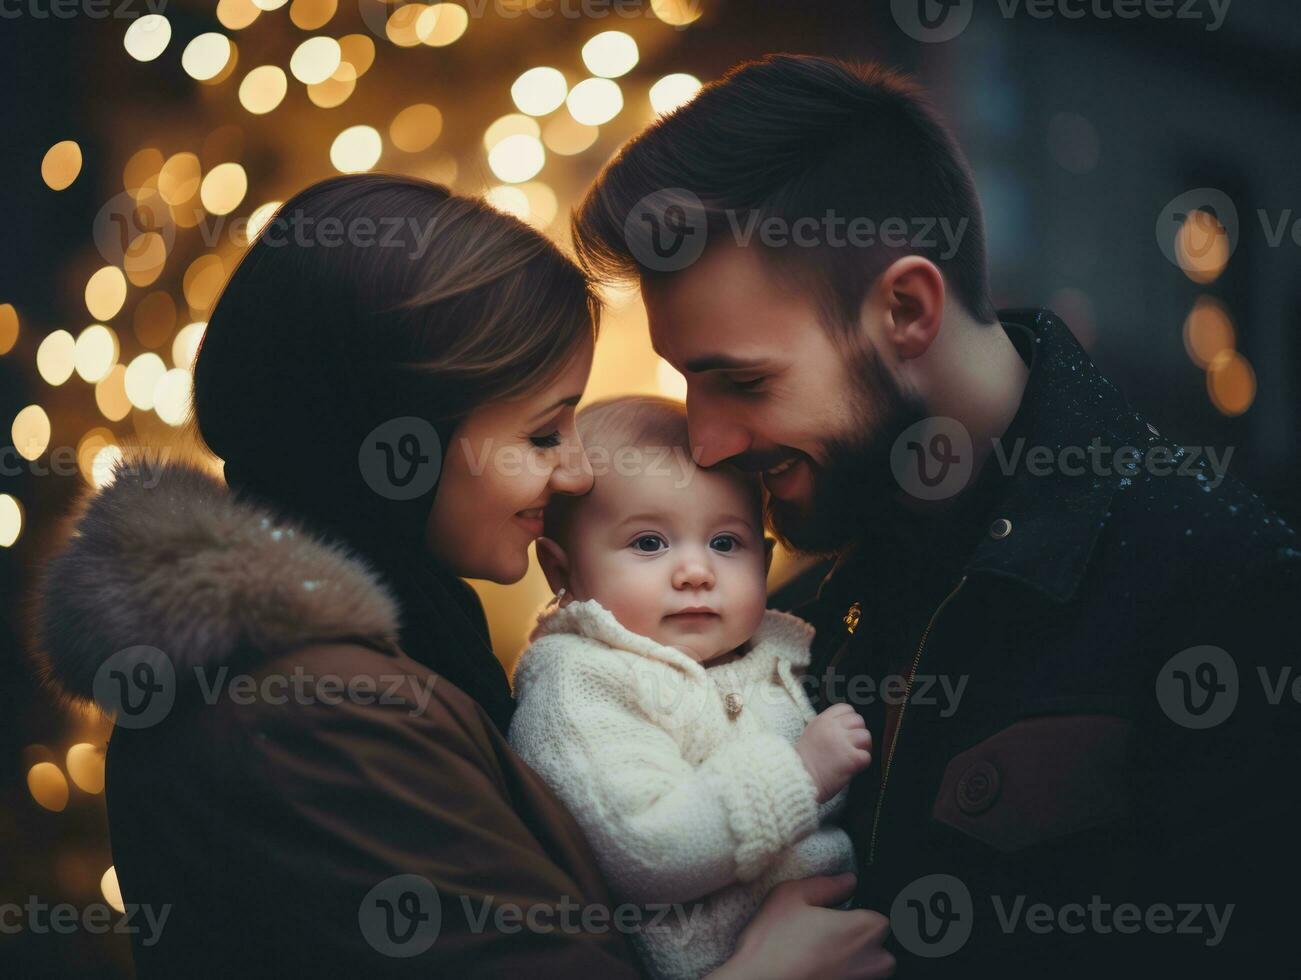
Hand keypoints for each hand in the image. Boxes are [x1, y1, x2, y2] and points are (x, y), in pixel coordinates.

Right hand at [711, 873, 894, 979]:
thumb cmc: (772, 945)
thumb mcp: (791, 896)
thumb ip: (826, 885)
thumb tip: (848, 881)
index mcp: (863, 930)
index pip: (882, 918)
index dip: (858, 916)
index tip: (840, 918)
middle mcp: (872, 962)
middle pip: (880, 948)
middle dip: (860, 943)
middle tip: (826, 938)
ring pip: (868, 970)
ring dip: (852, 963)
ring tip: (818, 957)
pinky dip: (839, 976)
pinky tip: (816, 970)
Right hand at [794, 703, 871, 802]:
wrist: (798, 779)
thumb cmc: (802, 762)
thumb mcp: (810, 734)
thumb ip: (826, 727)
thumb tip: (843, 727)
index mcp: (822, 720)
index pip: (846, 708)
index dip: (849, 719)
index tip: (847, 729)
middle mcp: (833, 728)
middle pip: (859, 720)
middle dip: (857, 732)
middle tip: (852, 745)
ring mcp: (843, 742)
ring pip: (866, 736)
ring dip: (863, 747)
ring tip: (853, 756)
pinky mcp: (852, 758)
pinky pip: (867, 756)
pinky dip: (862, 764)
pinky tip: (852, 768)